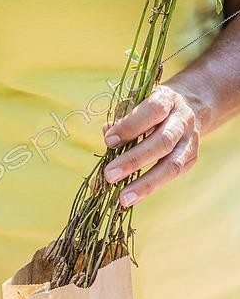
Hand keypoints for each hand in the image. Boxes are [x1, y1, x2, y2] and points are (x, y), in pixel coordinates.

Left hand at [103, 84, 199, 206]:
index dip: (131, 126)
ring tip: (123, 198)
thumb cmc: (151, 107)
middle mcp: (183, 120)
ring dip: (145, 183)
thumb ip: (122, 117)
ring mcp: (190, 141)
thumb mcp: (137, 102)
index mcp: (168, 100)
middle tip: (109, 175)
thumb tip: (107, 134)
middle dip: (134, 160)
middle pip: (163, 142)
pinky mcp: (191, 159)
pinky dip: (150, 188)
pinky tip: (133, 198)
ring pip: (171, 165)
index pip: (153, 110)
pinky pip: (171, 176)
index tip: (109, 141)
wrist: (188, 107)